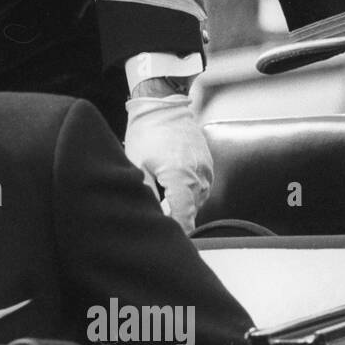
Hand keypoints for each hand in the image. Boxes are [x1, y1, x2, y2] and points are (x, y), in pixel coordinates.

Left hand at [123, 94, 212, 233]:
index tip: (168, 239)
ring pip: (197, 200)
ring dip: (182, 204)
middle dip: (176, 219)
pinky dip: (188, 191)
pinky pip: (200, 187)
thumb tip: (150, 217)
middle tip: (158, 223)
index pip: (183, 216)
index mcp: (180, 177)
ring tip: (163, 201)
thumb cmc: (145, 133)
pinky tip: (172, 186)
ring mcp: (206, 169)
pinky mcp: (208, 164)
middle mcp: (198, 175)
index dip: (176, 231)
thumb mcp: (137, 166)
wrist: (162, 104)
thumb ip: (146, 194)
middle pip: (191, 210)